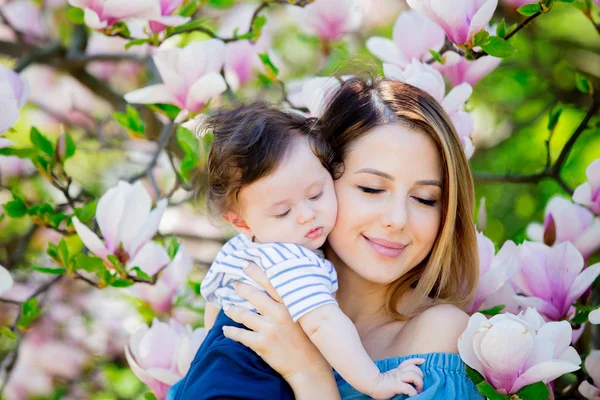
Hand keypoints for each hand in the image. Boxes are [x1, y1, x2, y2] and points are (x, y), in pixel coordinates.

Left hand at [222, 262, 333, 385]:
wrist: (310, 368)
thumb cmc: (312, 341)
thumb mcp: (311, 315)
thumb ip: (303, 299)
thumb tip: (301, 283)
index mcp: (291, 304)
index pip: (271, 281)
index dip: (256, 271)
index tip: (245, 263)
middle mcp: (279, 313)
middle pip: (253, 294)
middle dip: (240, 287)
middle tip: (233, 284)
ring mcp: (269, 328)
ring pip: (243, 314)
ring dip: (232, 309)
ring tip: (227, 307)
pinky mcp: (261, 344)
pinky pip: (240, 334)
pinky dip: (230, 332)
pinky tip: (226, 330)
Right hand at [371, 358, 424, 398]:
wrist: (369, 385)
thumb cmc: (377, 384)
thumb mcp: (388, 378)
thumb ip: (395, 377)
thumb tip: (402, 380)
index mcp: (396, 371)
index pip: (408, 362)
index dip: (416, 360)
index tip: (422, 361)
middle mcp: (398, 373)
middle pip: (415, 369)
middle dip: (420, 377)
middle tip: (419, 385)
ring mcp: (398, 379)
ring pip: (414, 376)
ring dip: (419, 384)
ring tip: (417, 390)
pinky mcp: (396, 386)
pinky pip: (409, 388)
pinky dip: (413, 393)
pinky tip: (413, 395)